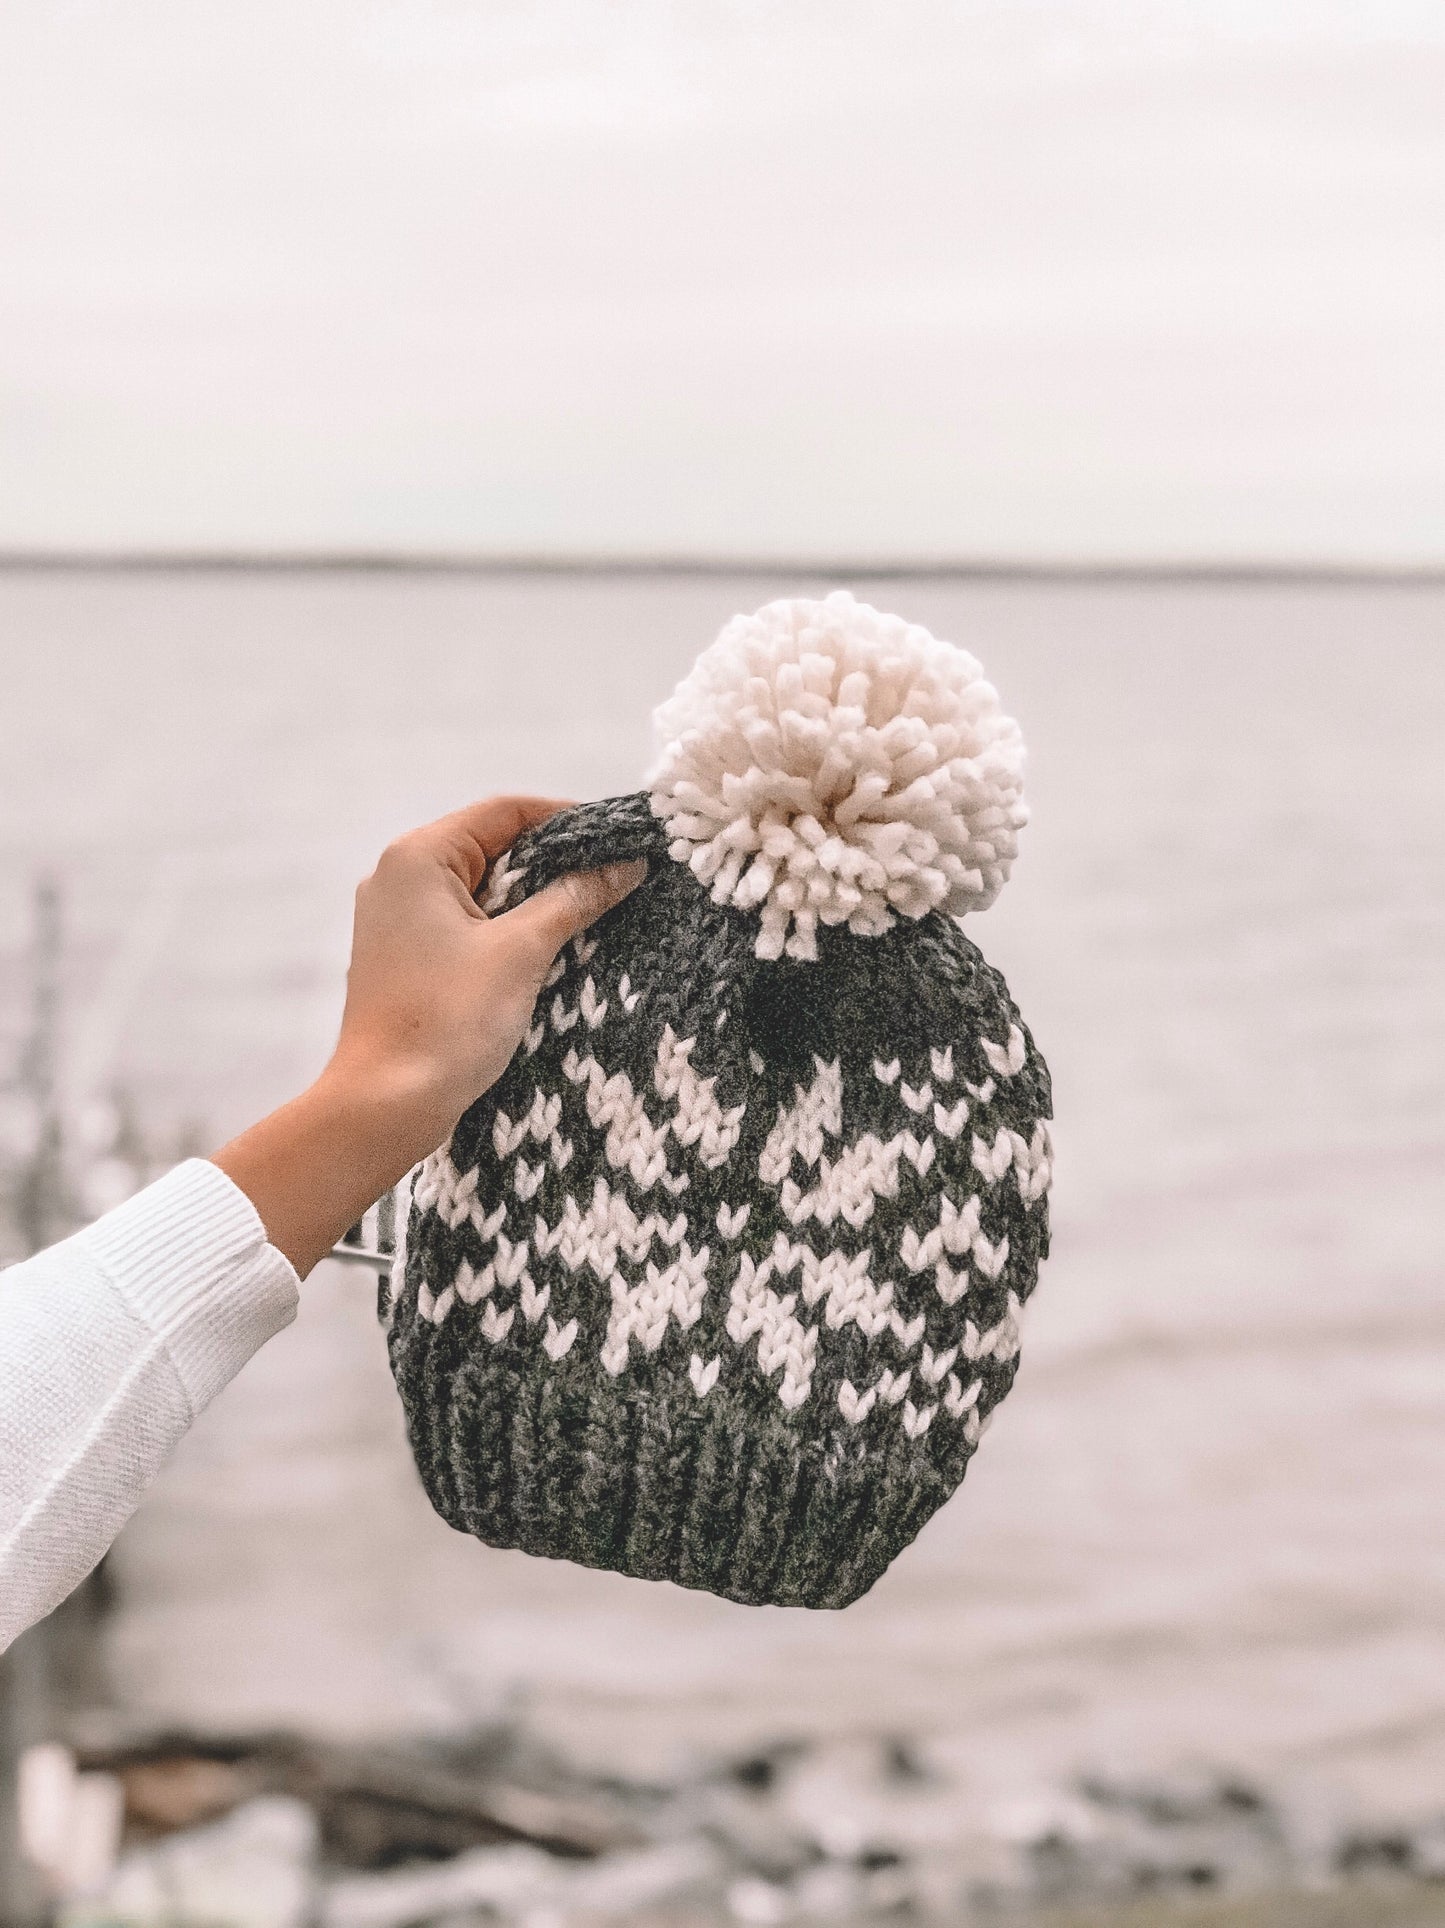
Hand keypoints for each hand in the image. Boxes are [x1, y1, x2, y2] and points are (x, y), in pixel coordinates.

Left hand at [213, 797, 645, 1276]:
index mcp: (418, 858)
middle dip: (557, 864)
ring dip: (536, 901)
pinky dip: (509, 931)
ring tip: (593, 916)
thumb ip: (574, 899)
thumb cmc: (445, 1023)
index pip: (506, 812)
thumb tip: (624, 864)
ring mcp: (398, 920)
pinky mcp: (406, 958)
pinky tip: (549, 953)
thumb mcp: (523, 952)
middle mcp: (399, 878)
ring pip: (484, 889)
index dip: (569, 821)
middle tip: (617, 879)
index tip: (621, 840)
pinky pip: (468, 925)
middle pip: (495, 846)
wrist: (385, 1104)